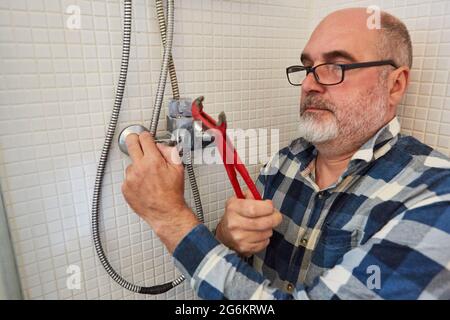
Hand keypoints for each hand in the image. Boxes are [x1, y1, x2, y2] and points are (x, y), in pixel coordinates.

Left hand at [121, 131, 198, 251]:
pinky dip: (135, 179)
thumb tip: (160, 146)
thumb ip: (169, 152)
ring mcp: (130, 178)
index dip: (147, 136)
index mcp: (153, 161)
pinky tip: (145, 186)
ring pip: (131, 164)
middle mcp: (139, 168)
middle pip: (130, 143)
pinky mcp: (125, 188)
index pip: (144, 138)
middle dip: (135, 140)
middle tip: (138, 142)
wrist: (166, 213)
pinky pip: (128, 178)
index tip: (147, 138)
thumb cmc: (173, 194)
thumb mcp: (178, 169)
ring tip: (149, 177)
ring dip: (138, 166)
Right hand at [215, 191, 281, 256]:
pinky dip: (265, 238)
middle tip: (276, 215)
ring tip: (264, 225)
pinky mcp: (244, 248)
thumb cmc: (235, 215)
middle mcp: (234, 223)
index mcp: (233, 208)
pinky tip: (260, 234)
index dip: (267, 207)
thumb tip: (262, 198)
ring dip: (269, 228)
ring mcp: (239, 237)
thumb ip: (251, 196)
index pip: (254, 209)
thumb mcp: (239, 200)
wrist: (224, 234)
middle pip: (263, 222)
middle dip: (275, 218)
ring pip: (266, 233)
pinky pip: (264, 243)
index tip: (270, 206)